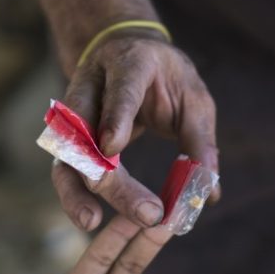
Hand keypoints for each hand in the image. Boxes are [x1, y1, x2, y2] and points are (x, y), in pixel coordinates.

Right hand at [55, 31, 219, 229]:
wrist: (125, 52)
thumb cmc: (165, 76)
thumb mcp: (192, 99)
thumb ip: (200, 141)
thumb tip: (209, 194)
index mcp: (129, 63)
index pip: (121, 89)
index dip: (115, 116)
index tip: (114, 147)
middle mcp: (91, 84)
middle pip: (89, 131)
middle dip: (112, 176)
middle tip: (145, 211)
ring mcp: (73, 109)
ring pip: (66, 153)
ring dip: (77, 190)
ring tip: (91, 222)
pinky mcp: (67, 135)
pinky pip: (65, 167)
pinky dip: (74, 195)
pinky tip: (87, 219)